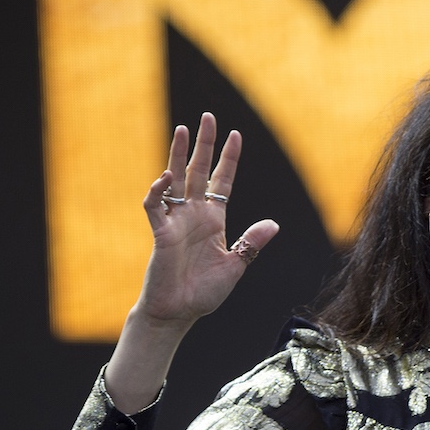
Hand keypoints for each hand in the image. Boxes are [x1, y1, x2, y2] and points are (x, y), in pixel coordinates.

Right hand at [134, 112, 279, 327]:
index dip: (228, 158)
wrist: (179, 312)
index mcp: (214, 220)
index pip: (222, 181)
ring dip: (178, 155)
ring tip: (183, 129)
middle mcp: (194, 215)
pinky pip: (156, 206)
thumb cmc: (204, 292)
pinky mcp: (161, 233)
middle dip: (204, 145)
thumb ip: (250, 243)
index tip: (236, 135)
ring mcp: (176, 221)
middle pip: (199, 171)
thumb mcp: (236, 265)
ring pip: (176, 181)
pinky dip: (159, 191)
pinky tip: (166, 176)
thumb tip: (273, 224)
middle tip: (208, 117)